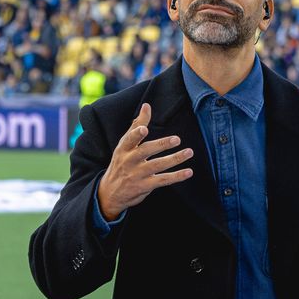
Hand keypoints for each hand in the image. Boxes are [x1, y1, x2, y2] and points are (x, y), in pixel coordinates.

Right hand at [96, 103, 193, 220]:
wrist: (110, 193)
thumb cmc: (121, 162)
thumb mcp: (124, 145)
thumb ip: (136, 126)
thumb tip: (146, 106)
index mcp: (123, 149)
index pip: (128, 140)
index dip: (136, 134)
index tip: (144, 128)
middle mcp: (129, 161)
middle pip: (145, 152)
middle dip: (161, 145)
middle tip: (177, 139)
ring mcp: (137, 175)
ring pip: (157, 166)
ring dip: (174, 159)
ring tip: (189, 152)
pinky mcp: (145, 186)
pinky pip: (163, 180)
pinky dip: (176, 176)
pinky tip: (188, 172)